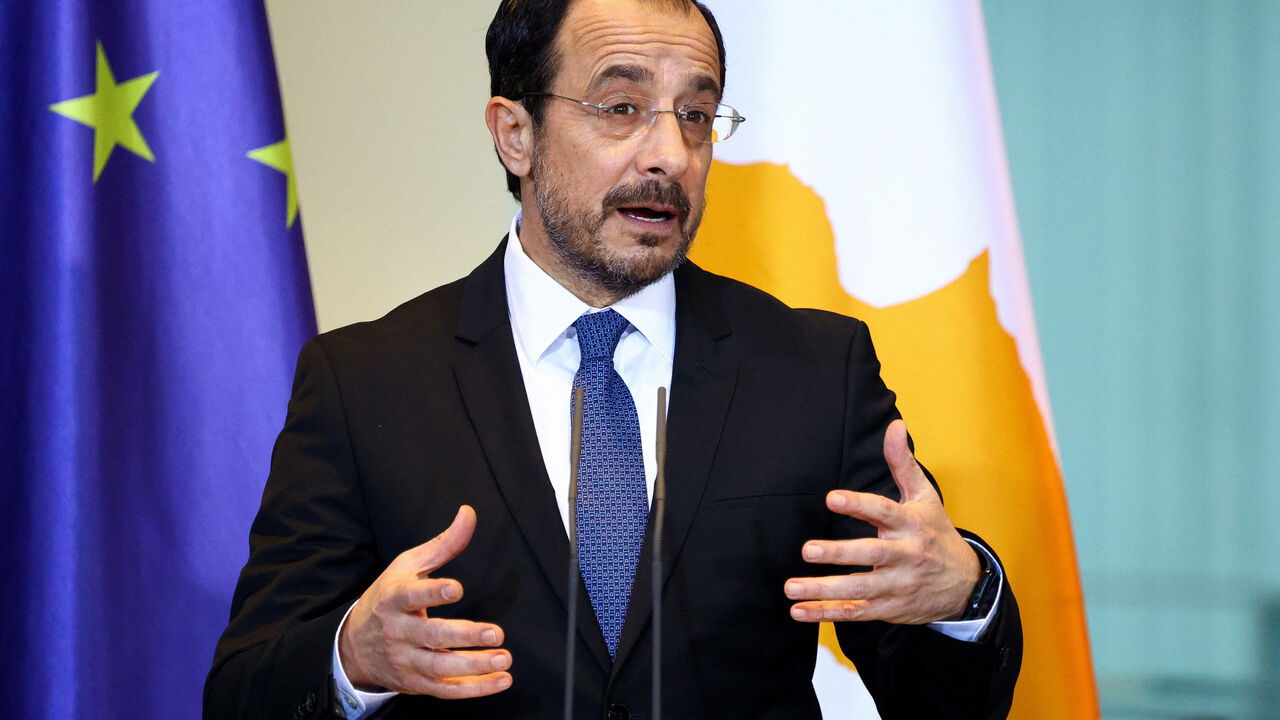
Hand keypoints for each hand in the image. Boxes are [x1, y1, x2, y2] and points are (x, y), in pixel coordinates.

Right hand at [338, 505, 512, 697]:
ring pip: (440, 667)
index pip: (412, 596)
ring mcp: (406, 660)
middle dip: (464, 636)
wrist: (353, 645)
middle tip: (496, 633)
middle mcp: (399, 632)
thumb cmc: (388, 597)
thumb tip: (468, 514)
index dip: (433, 593)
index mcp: (395, 598)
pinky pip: (446, 689)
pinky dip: (474, 689)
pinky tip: (500, 680)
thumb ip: (443, 544)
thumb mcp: (408, 566)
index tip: (456, 588)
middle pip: (431, 636)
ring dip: (474, 666)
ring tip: (503, 658)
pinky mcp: (416, 682)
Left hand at [784, 420, 979, 624]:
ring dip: (823, 590)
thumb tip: (894, 424)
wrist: (966, 586)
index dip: (858, 505)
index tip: (831, 498)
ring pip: (859, 588)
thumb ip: (903, 463)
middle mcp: (906, 556)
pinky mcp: (889, 608)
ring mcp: (897, 585)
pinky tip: (799, 610)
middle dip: (838, 553)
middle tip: (807, 550)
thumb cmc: (936, 534)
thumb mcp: (925, 497)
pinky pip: (855, 612)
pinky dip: (826, 613)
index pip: (884, 512)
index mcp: (911, 524)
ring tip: (790, 586)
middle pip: (871, 554)